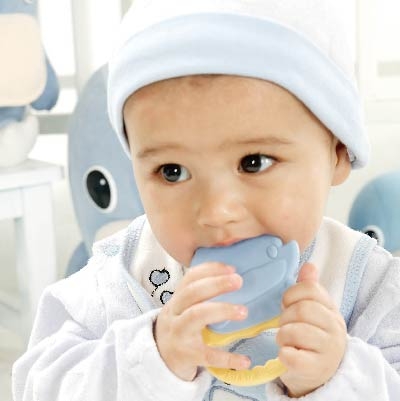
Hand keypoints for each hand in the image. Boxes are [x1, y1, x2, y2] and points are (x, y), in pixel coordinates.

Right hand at [154, 262, 250, 380]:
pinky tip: (245, 360)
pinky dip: (227, 358)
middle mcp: (175, 313)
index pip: (190, 278)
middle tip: (239, 281)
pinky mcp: (186, 356)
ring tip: (243, 311)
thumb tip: (233, 280)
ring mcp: (179, 334)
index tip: (231, 269)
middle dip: (216, 284)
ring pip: (196, 316)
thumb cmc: (179, 327)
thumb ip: (200, 296)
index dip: (210, 270)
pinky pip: (208, 355)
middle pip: (192, 293)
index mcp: (177, 299)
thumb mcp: (182, 309)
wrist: (159, 359)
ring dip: (222, 310)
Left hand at [276, 263, 346, 397]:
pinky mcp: (316, 369)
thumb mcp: (313, 310)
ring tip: (286, 340)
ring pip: (293, 332)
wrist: (320, 374)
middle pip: (301, 309)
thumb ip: (309, 288)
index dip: (291, 294)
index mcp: (332, 309)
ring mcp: (328, 350)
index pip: (310, 288)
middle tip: (285, 325)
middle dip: (285, 316)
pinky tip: (287, 354)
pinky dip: (283, 354)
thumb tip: (309, 264)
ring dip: (282, 335)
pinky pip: (290, 355)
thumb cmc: (311, 336)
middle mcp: (335, 328)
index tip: (287, 305)